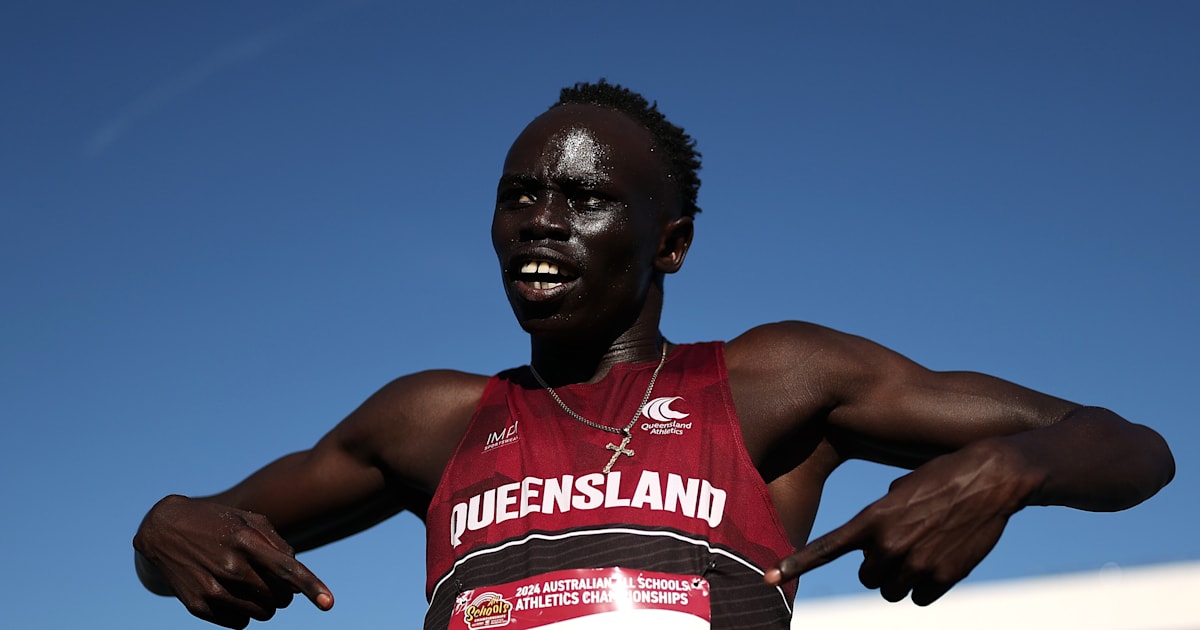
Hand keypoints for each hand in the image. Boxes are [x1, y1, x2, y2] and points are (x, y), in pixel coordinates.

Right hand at [133, 495, 332, 628]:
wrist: (162, 529)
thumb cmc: (217, 522)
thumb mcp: (248, 519)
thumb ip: (278, 544)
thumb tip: (297, 576)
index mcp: (246, 540)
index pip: (287, 570)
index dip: (312, 587)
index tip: (329, 604)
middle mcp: (230, 566)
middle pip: (279, 598)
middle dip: (285, 594)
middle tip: (274, 582)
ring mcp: (212, 588)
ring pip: (263, 614)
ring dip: (266, 605)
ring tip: (252, 586)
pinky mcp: (197, 605)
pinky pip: (239, 624)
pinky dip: (243, 614)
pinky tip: (232, 595)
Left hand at [765, 442, 1035, 604]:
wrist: (991, 477)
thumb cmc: (943, 475)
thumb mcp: (900, 489)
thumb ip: (880, 518)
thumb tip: (873, 543)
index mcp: (873, 518)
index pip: (826, 548)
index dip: (795, 564)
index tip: (770, 577)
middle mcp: (889, 544)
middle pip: (866, 577)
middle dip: (878, 565)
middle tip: (900, 542)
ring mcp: (917, 564)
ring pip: (892, 591)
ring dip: (901, 577)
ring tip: (922, 548)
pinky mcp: (943, 577)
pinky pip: (920, 598)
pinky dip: (926, 586)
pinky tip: (940, 559)